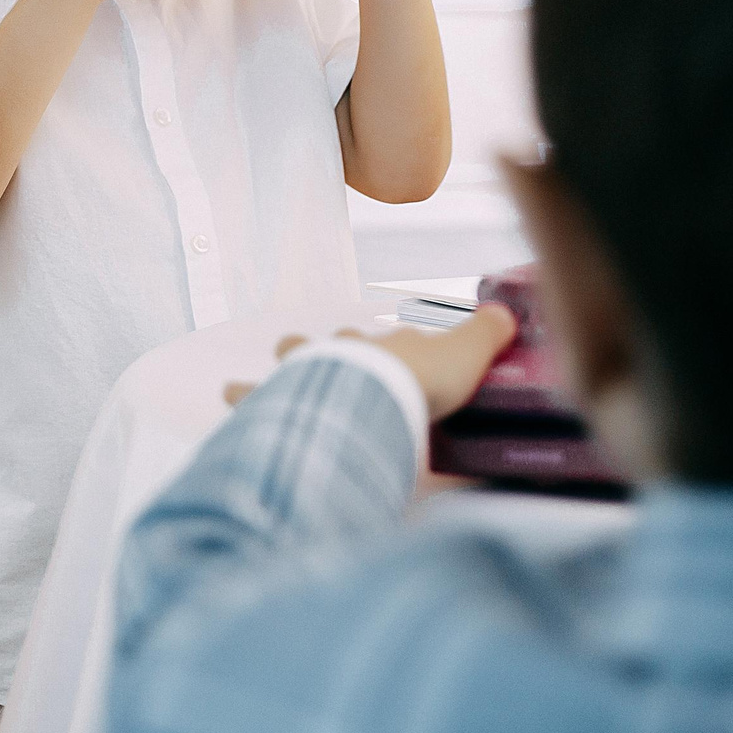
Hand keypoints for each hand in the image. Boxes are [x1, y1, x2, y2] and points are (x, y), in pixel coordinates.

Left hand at [225, 304, 518, 420]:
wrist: (376, 396)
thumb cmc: (420, 379)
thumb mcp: (466, 353)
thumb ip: (486, 334)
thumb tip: (506, 311)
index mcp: (374, 346)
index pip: (372, 340)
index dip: (375, 345)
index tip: (379, 349)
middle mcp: (333, 358)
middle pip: (313, 347)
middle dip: (303, 352)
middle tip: (291, 351)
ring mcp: (304, 384)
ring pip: (276, 376)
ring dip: (257, 384)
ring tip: (231, 389)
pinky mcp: (283, 413)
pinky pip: (255, 412)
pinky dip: (241, 414)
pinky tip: (226, 421)